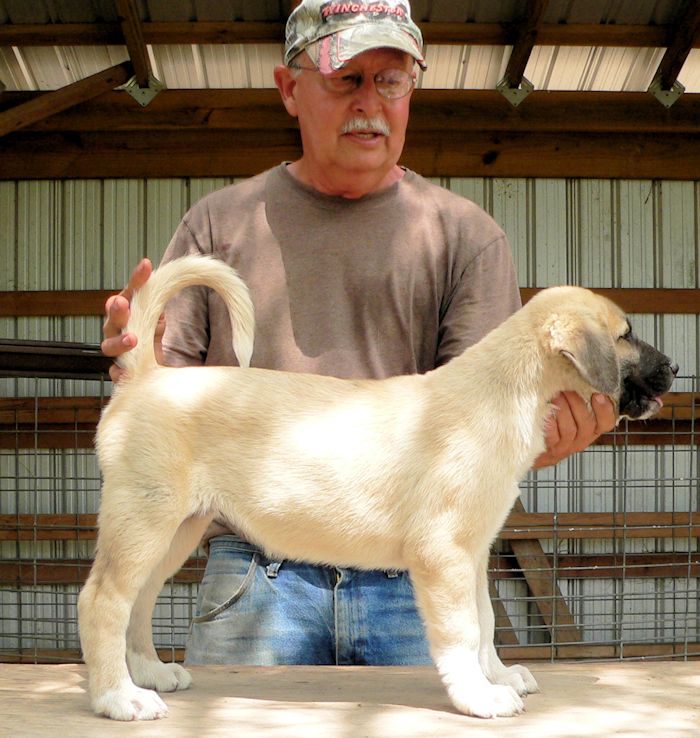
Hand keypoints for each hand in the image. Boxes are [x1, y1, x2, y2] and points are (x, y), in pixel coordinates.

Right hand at [101, 258, 164, 381]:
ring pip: (109, 346)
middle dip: (117, 311)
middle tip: (122, 303)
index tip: (146, 266)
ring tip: (132, 339)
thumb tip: (175, 277)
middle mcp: (116, 329)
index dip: (137, 280)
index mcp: (126, 312)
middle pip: (112, 318)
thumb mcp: (157, 316)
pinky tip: (126, 374)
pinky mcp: (119, 373)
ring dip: (120, 341)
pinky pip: (115, 374)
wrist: (148, 366)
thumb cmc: (149, 335)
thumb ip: (158, 299)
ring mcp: (115, 351)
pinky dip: (120, 374)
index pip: (130, 292)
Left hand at [533, 391, 615, 468]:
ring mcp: (566, 446)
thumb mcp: (573, 412)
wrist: (539, 449)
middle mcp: (582, 439)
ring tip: (555, 396)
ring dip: (563, 410)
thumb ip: (581, 399)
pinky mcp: (550, 450)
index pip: (607, 422)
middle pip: (587, 424)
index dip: (605, 409)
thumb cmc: (557, 426)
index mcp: (592, 429)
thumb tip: (582, 377)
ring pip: (570, 430)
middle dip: (577, 403)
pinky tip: (546, 413)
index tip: (598, 395)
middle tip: (567, 390)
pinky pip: (552, 437)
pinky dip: (550, 424)